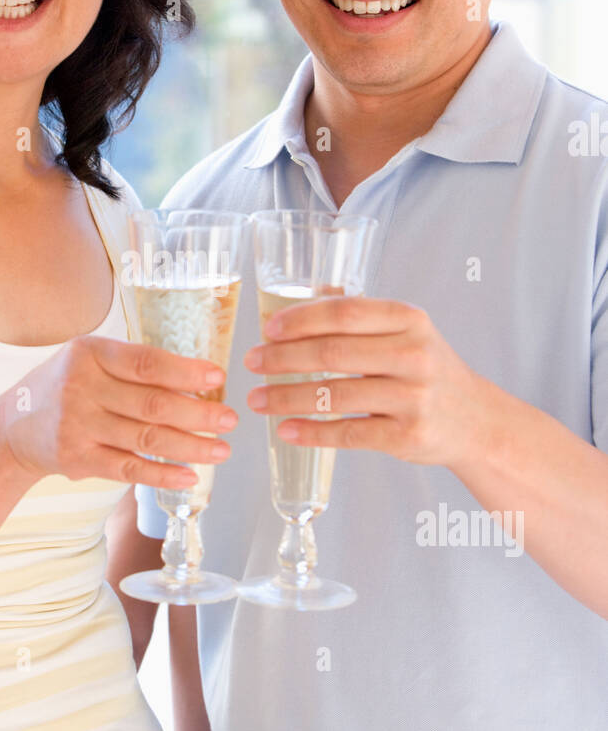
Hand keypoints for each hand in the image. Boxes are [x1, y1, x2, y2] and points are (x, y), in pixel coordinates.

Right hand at [0, 335, 236, 487]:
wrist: (13, 428)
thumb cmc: (65, 387)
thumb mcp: (90, 361)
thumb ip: (132, 366)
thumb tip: (197, 380)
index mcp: (90, 353)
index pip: (146, 362)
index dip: (185, 371)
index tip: (218, 376)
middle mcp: (81, 387)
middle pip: (152, 403)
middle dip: (198, 413)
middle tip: (230, 420)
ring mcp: (78, 425)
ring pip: (146, 438)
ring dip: (190, 446)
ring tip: (221, 449)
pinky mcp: (77, 458)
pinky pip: (128, 469)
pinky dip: (162, 474)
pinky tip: (189, 476)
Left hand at [244, 296, 486, 467]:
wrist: (477, 422)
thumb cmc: (429, 371)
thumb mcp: (408, 333)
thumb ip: (363, 315)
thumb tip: (311, 294)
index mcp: (410, 320)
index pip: (345, 312)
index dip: (300, 319)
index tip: (267, 329)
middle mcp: (414, 355)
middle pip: (333, 352)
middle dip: (282, 358)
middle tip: (252, 363)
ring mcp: (412, 398)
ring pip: (335, 395)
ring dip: (286, 397)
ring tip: (257, 399)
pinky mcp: (408, 436)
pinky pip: (348, 433)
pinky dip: (311, 432)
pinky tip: (286, 430)